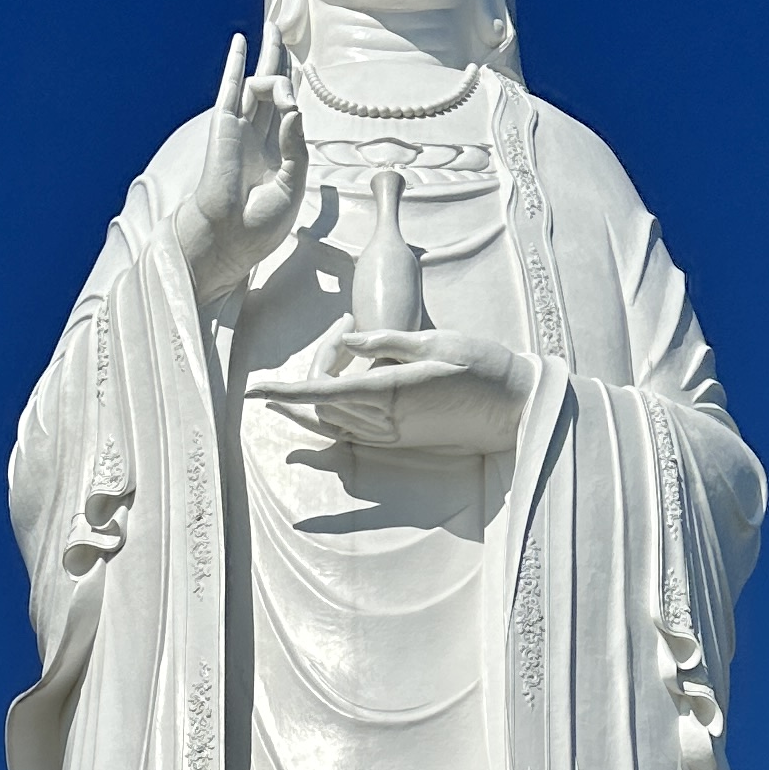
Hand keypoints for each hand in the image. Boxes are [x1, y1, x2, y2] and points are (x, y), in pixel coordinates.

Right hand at [170, 29, 305, 301]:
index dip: (293, 92)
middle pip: (271, 89)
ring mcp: (240, 129)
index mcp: (275, 155)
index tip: (298, 79)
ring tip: (275, 33)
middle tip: (280, 30)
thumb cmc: (260, 222)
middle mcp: (258, 137)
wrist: (229, 236)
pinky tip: (241, 41)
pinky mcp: (224, 126)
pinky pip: (231, 88)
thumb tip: (294, 108)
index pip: (287, 113)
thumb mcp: (292, 184)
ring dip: (268, 58)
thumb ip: (295, 145)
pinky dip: (236, 63)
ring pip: (257, 83)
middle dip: (277, 59)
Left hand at [250, 324, 536, 455]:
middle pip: (324, 402)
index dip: (285, 391)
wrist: (515, 407)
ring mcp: (394, 435)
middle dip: (315, 368)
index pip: (324, 392)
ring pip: (333, 422)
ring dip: (318, 393)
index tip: (253, 391)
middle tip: (344, 328)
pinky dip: (328, 417)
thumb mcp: (436, 341)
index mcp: (392, 391)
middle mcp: (388, 421)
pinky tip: (319, 402)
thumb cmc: (483, 366)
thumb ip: (386, 343)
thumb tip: (346, 342)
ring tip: (334, 347)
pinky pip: (352, 434)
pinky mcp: (401, 441)